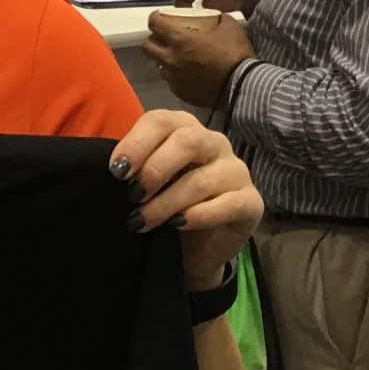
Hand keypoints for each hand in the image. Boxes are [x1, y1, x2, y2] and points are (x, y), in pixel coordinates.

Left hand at [110, 111, 262, 289]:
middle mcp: (214, 143)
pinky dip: (197, 216)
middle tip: (132, 196)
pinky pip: (228, 204)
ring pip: (201, 180)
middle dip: (154, 170)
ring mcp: (236, 171)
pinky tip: (177, 225)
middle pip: (187, 141)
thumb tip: (116, 168)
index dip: (136, 144)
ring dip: (166, 203)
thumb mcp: (144, 182)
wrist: (194, 249)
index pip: (161, 121)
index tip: (117, 172)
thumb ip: (134, 168)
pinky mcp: (252, 202)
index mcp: (184, 128)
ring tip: (142, 221)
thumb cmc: (165, 205)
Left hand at [140, 10, 254, 109]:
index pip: (154, 24)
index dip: (155, 18)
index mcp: (179, 40)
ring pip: (158, 65)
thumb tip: (216, 17)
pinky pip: (170, 81)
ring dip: (163, 58)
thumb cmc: (235, 55)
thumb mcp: (230, 27)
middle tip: (164, 37)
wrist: (243, 86)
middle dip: (153, 39)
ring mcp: (174, 78)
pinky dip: (175, 75)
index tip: (159, 17)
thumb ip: (219, 18)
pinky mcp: (180, 92)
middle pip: (147, 46)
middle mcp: (171, 59)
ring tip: (176, 56)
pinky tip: (186, 73)